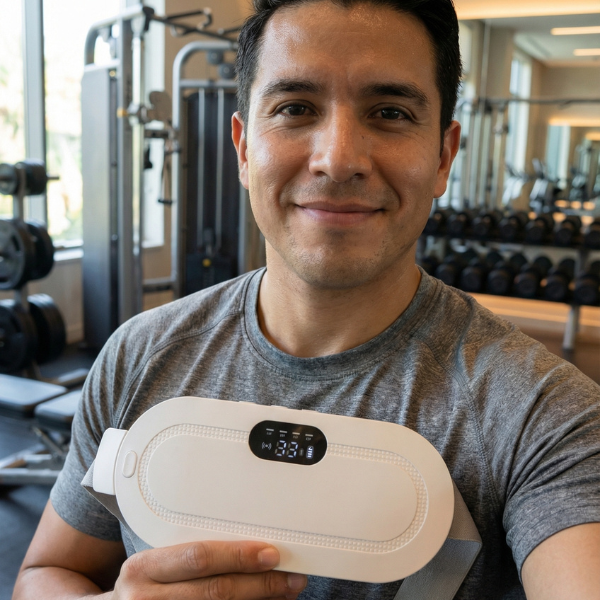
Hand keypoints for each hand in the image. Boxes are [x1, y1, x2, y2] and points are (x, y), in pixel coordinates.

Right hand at [111, 540, 306, 598]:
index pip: (199, 558)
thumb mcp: (153, 565)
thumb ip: (188, 557)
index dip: (238, 556)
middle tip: (292, 579)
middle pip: (215, 592)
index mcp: (143, 569)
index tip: (271, 553)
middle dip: (260, 586)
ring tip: (285, 593)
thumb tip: (248, 548)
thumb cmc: (141, 587)